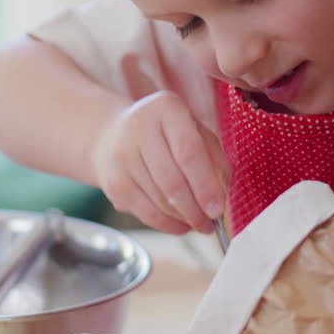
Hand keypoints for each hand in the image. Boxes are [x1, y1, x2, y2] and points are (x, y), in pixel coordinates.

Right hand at [92, 90, 228, 234]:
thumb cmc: (168, 136)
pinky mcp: (112, 183)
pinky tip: (181, 225)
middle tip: (210, 224)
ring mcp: (121, 156)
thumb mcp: (196, 133)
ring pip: (160, 201)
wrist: (115, 136)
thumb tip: (221, 200)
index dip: (205, 185)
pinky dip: (167, 225)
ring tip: (199, 223)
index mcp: (166, 108)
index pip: (189, 152)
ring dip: (184, 219)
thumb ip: (215, 161)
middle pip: (172, 181)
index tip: (218, 210)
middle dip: (195, 210)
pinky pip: (146, 213)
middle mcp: (139, 127)